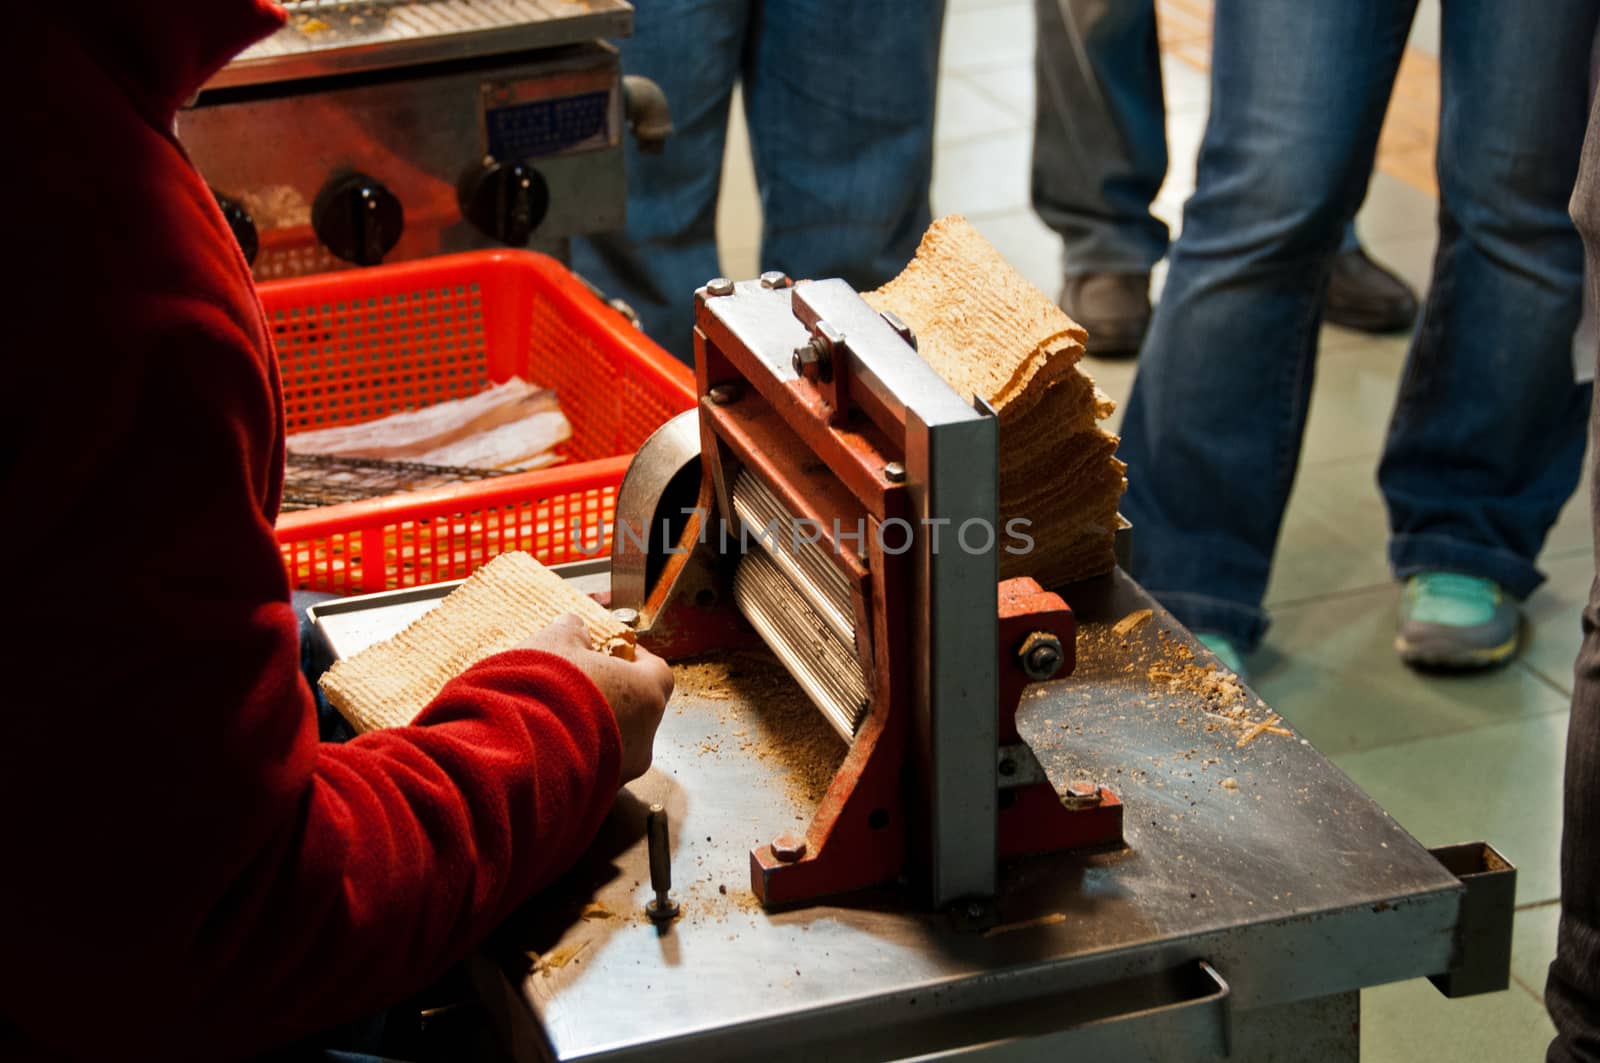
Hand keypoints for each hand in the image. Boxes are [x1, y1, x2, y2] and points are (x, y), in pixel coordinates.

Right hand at [516, 614, 671, 782]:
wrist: (518, 757)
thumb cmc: (547, 693)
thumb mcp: (555, 644)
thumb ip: (571, 631)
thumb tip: (574, 626)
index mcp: (646, 695)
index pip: (658, 672)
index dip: (638, 660)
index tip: (617, 652)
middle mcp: (644, 738)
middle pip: (640, 711)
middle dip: (615, 696)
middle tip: (585, 683)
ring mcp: (623, 772)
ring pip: (617, 745)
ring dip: (596, 730)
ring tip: (559, 716)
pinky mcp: (596, 796)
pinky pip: (594, 770)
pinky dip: (578, 755)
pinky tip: (549, 743)